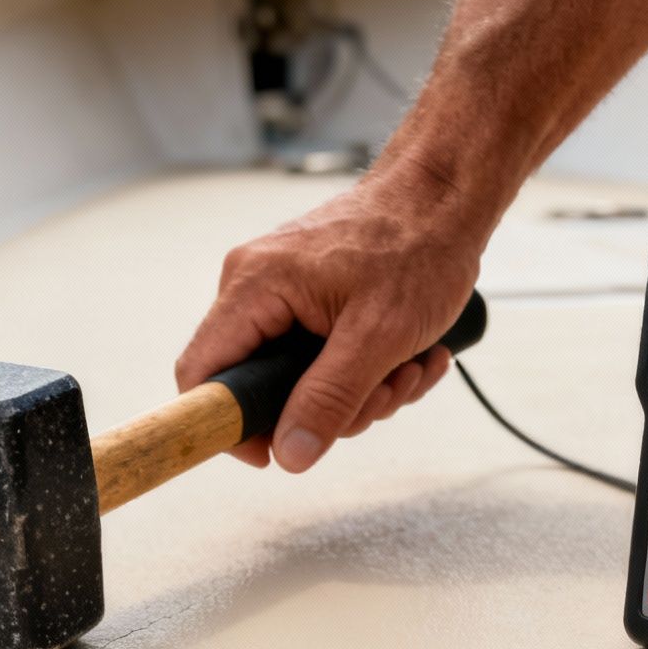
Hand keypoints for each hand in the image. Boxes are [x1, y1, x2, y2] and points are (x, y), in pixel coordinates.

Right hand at [174, 176, 483, 472]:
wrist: (446, 194)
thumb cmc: (418, 242)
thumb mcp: (379, 334)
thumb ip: (329, 399)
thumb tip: (290, 454)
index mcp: (254, 286)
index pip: (201, 373)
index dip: (225, 424)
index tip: (269, 454)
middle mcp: (256, 286)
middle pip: (258, 385)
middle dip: (328, 409)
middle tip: (382, 396)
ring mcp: (282, 293)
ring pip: (298, 379)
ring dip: (362, 393)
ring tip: (408, 368)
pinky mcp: (309, 300)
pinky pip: (321, 359)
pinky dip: (369, 371)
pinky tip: (411, 357)